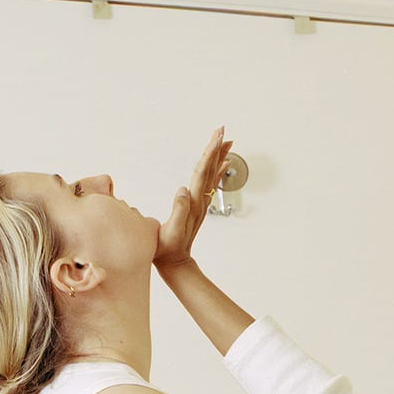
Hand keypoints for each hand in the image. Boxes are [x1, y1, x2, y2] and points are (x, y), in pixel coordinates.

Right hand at [156, 127, 235, 269]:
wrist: (175, 264)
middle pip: (210, 169)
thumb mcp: (170, 232)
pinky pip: (209, 185)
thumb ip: (178, 211)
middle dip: (216, 148)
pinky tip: (222, 165)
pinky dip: (217, 172)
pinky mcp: (197, 207)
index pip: (202, 172)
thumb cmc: (167, 249)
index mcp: (192, 202)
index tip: (217, 136)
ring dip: (218, 157)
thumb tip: (183, 190)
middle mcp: (199, 201)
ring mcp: (200, 203)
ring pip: (211, 174)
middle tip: (222, 129)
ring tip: (226, 141)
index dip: (209, 153)